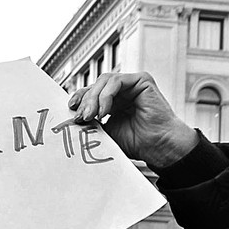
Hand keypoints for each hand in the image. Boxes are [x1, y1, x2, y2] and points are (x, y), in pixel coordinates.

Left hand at [69, 71, 197, 168]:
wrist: (158, 147)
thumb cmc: (138, 143)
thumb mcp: (107, 132)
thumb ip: (92, 122)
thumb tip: (72, 118)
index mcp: (115, 102)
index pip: (92, 94)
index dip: (80, 99)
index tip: (70, 110)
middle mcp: (123, 91)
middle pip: (96, 86)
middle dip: (85, 101)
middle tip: (79, 117)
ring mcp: (132, 84)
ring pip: (104, 82)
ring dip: (93, 98)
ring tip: (90, 116)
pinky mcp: (142, 81)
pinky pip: (116, 81)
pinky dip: (106, 96)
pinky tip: (104, 111)